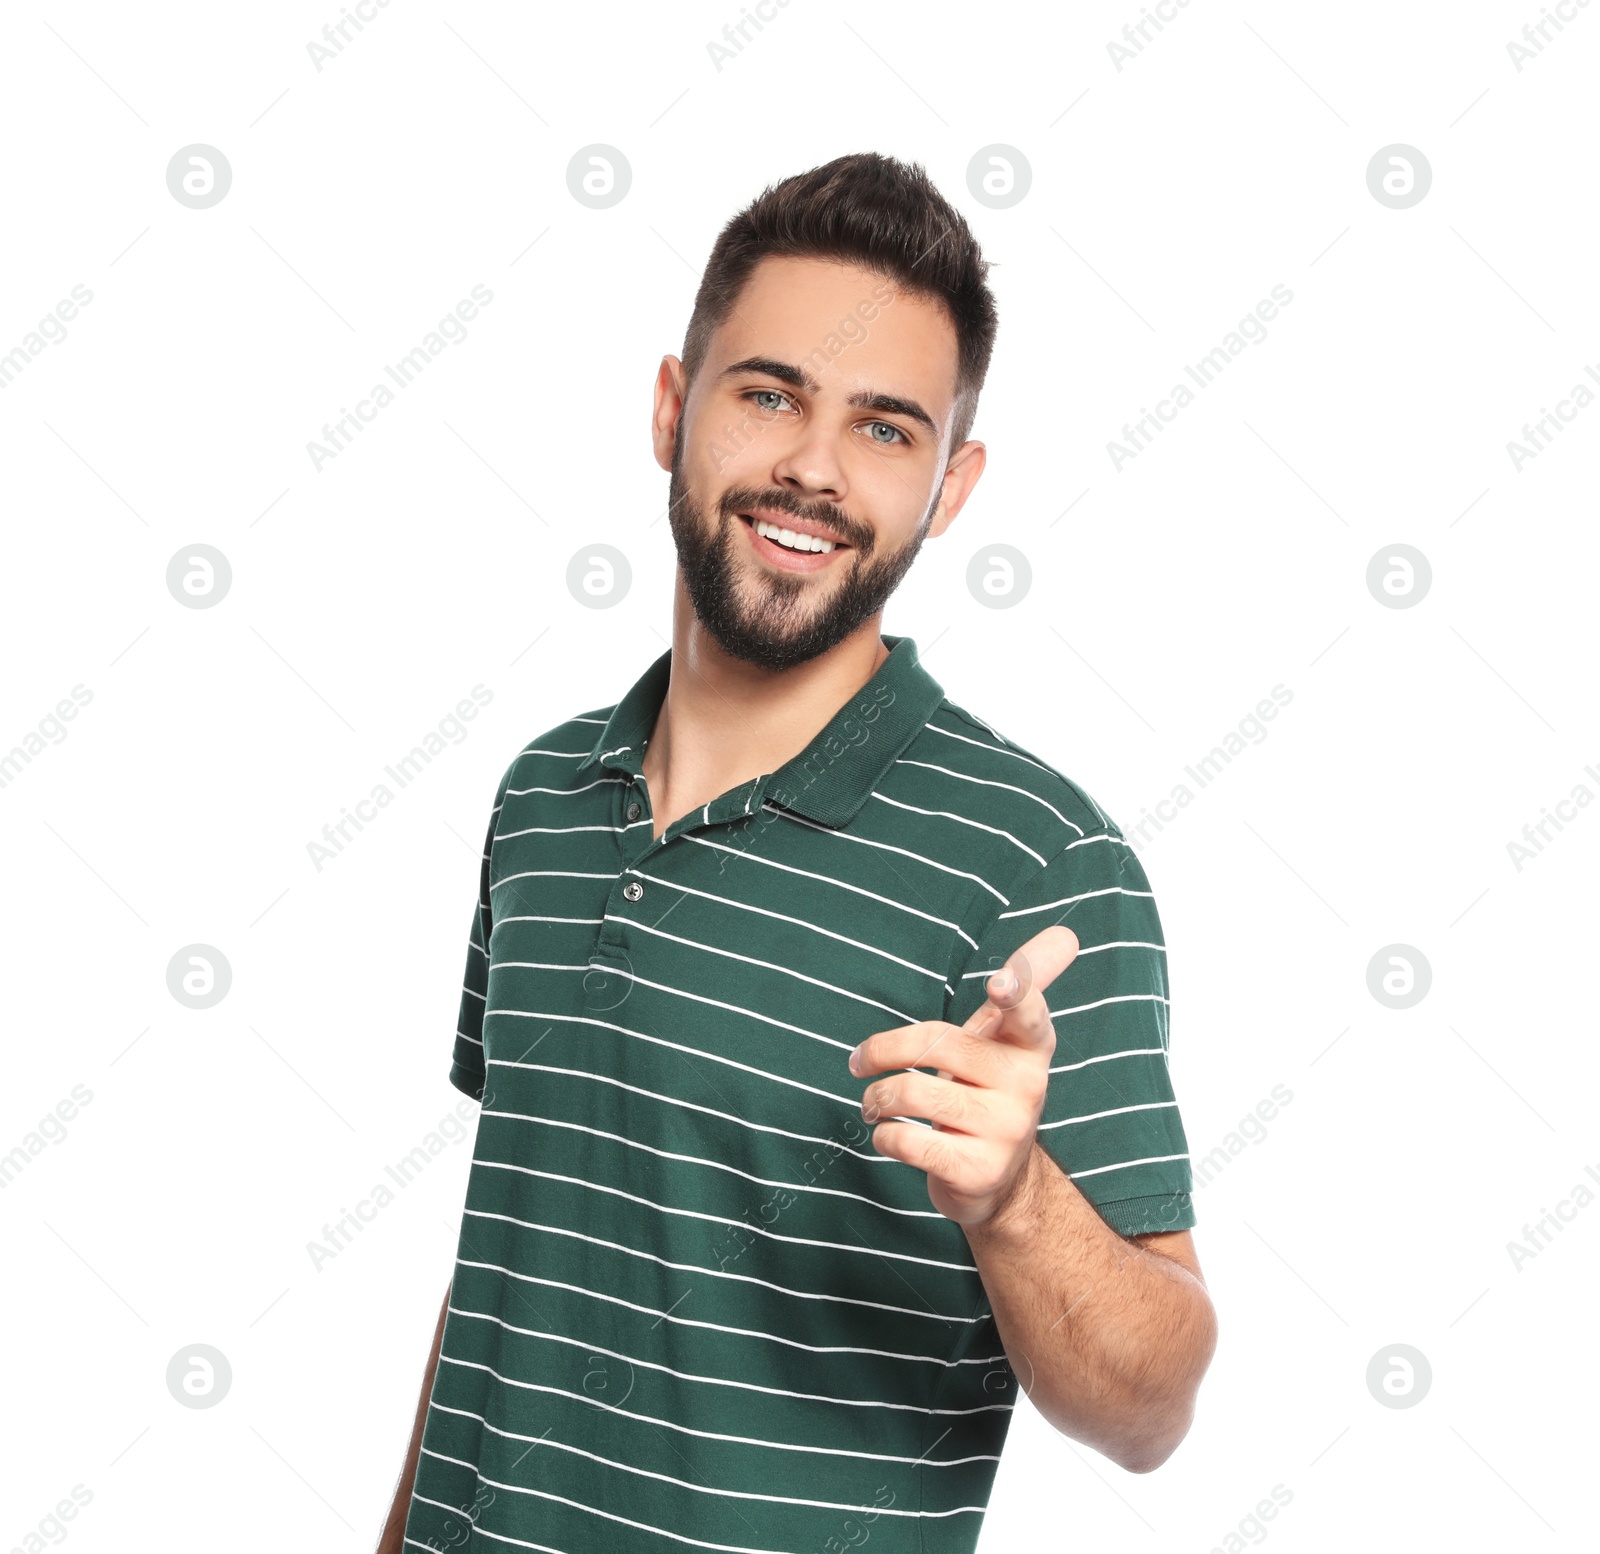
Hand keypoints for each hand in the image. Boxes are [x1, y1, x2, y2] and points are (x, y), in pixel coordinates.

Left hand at [847, 925, 1078, 1226]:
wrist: (1000, 1181)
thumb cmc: (989, 1090)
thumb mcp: (1005, 1039)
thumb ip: (1026, 986)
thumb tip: (1066, 933)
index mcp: (1030, 1046)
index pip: (1027, 1013)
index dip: (1016, 994)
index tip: (1000, 984)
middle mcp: (1026, 1086)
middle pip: (937, 1045)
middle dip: (882, 1051)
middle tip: (860, 1063)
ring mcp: (1004, 1131)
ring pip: (913, 1093)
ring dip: (876, 1098)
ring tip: (874, 1103)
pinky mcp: (977, 1171)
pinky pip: (907, 1140)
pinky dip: (883, 1136)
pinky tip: (889, 1136)